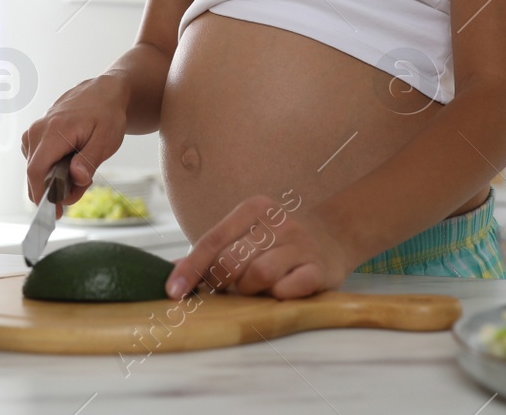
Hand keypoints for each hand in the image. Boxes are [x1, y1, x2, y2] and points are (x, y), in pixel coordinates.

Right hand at [21, 73, 129, 213]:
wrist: (102, 93)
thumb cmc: (106, 115)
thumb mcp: (106, 139)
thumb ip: (90, 160)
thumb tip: (75, 178)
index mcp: (54, 131)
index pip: (36, 171)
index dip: (41, 196)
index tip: (54, 213)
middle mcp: (37, 131)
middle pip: (35, 174)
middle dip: (55, 190)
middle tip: (83, 186)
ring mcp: (33, 132)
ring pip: (36, 170)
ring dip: (56, 179)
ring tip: (82, 169)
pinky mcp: (34, 136)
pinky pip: (38, 161)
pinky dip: (52, 169)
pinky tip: (71, 163)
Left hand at [164, 193, 356, 300]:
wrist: (335, 233)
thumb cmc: (279, 239)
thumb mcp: (247, 233)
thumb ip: (213, 250)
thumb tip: (170, 270)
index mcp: (253, 209)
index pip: (213, 240)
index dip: (191, 268)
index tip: (173, 292)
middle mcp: (277, 222)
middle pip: (231, 261)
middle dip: (222, 283)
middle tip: (227, 289)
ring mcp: (300, 244)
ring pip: (258, 275)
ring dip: (249, 291)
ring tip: (255, 289)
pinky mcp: (320, 268)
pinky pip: (289, 289)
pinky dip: (278, 296)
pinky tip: (279, 292)